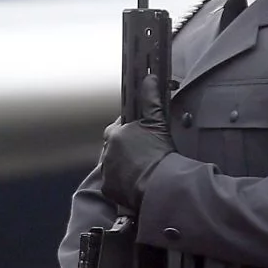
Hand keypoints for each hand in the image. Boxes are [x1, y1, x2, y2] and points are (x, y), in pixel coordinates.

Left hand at [98, 71, 172, 209]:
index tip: (138, 137)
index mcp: (115, 134)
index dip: (128, 132)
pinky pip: (113, 183)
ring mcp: (106, 171)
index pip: (117, 129)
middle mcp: (106, 151)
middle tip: (141, 154)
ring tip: (140, 169)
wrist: (161, 183)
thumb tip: (148, 79)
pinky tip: (136, 182)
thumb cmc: (160, 153)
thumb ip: (151, 100)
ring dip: (122, 165)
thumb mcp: (157, 123)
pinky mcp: (108, 188)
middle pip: (113, 147)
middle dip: (124, 149)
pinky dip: (121, 183)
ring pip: (112, 164)